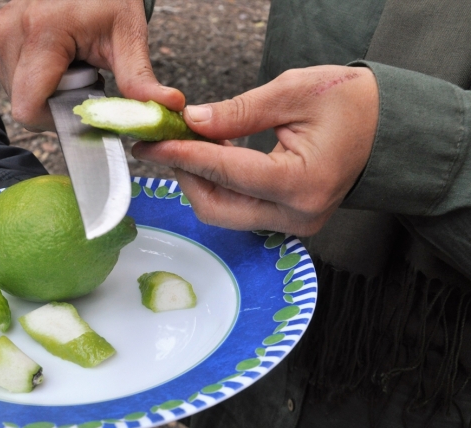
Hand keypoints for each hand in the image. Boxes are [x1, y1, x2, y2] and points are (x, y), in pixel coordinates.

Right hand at [0, 0, 183, 130]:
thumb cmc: (108, 0)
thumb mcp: (128, 37)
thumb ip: (140, 79)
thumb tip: (169, 105)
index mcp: (41, 33)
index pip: (31, 109)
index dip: (58, 120)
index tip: (84, 103)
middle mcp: (10, 32)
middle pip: (26, 104)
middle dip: (57, 103)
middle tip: (84, 75)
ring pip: (18, 95)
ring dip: (48, 91)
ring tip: (71, 63)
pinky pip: (12, 80)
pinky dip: (37, 80)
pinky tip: (56, 58)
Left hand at [132, 65, 378, 235]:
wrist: (387, 128)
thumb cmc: (351, 103)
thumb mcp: (294, 92)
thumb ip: (239, 112)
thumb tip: (193, 122)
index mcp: (302, 183)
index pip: (226, 172)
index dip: (183, 154)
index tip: (152, 141)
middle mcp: (297, 215)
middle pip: (217, 206)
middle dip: (184, 174)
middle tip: (163, 143)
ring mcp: (294, 223)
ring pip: (224, 213)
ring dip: (198, 181)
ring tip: (186, 145)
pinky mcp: (289, 220)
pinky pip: (240, 210)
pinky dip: (218, 186)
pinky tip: (210, 157)